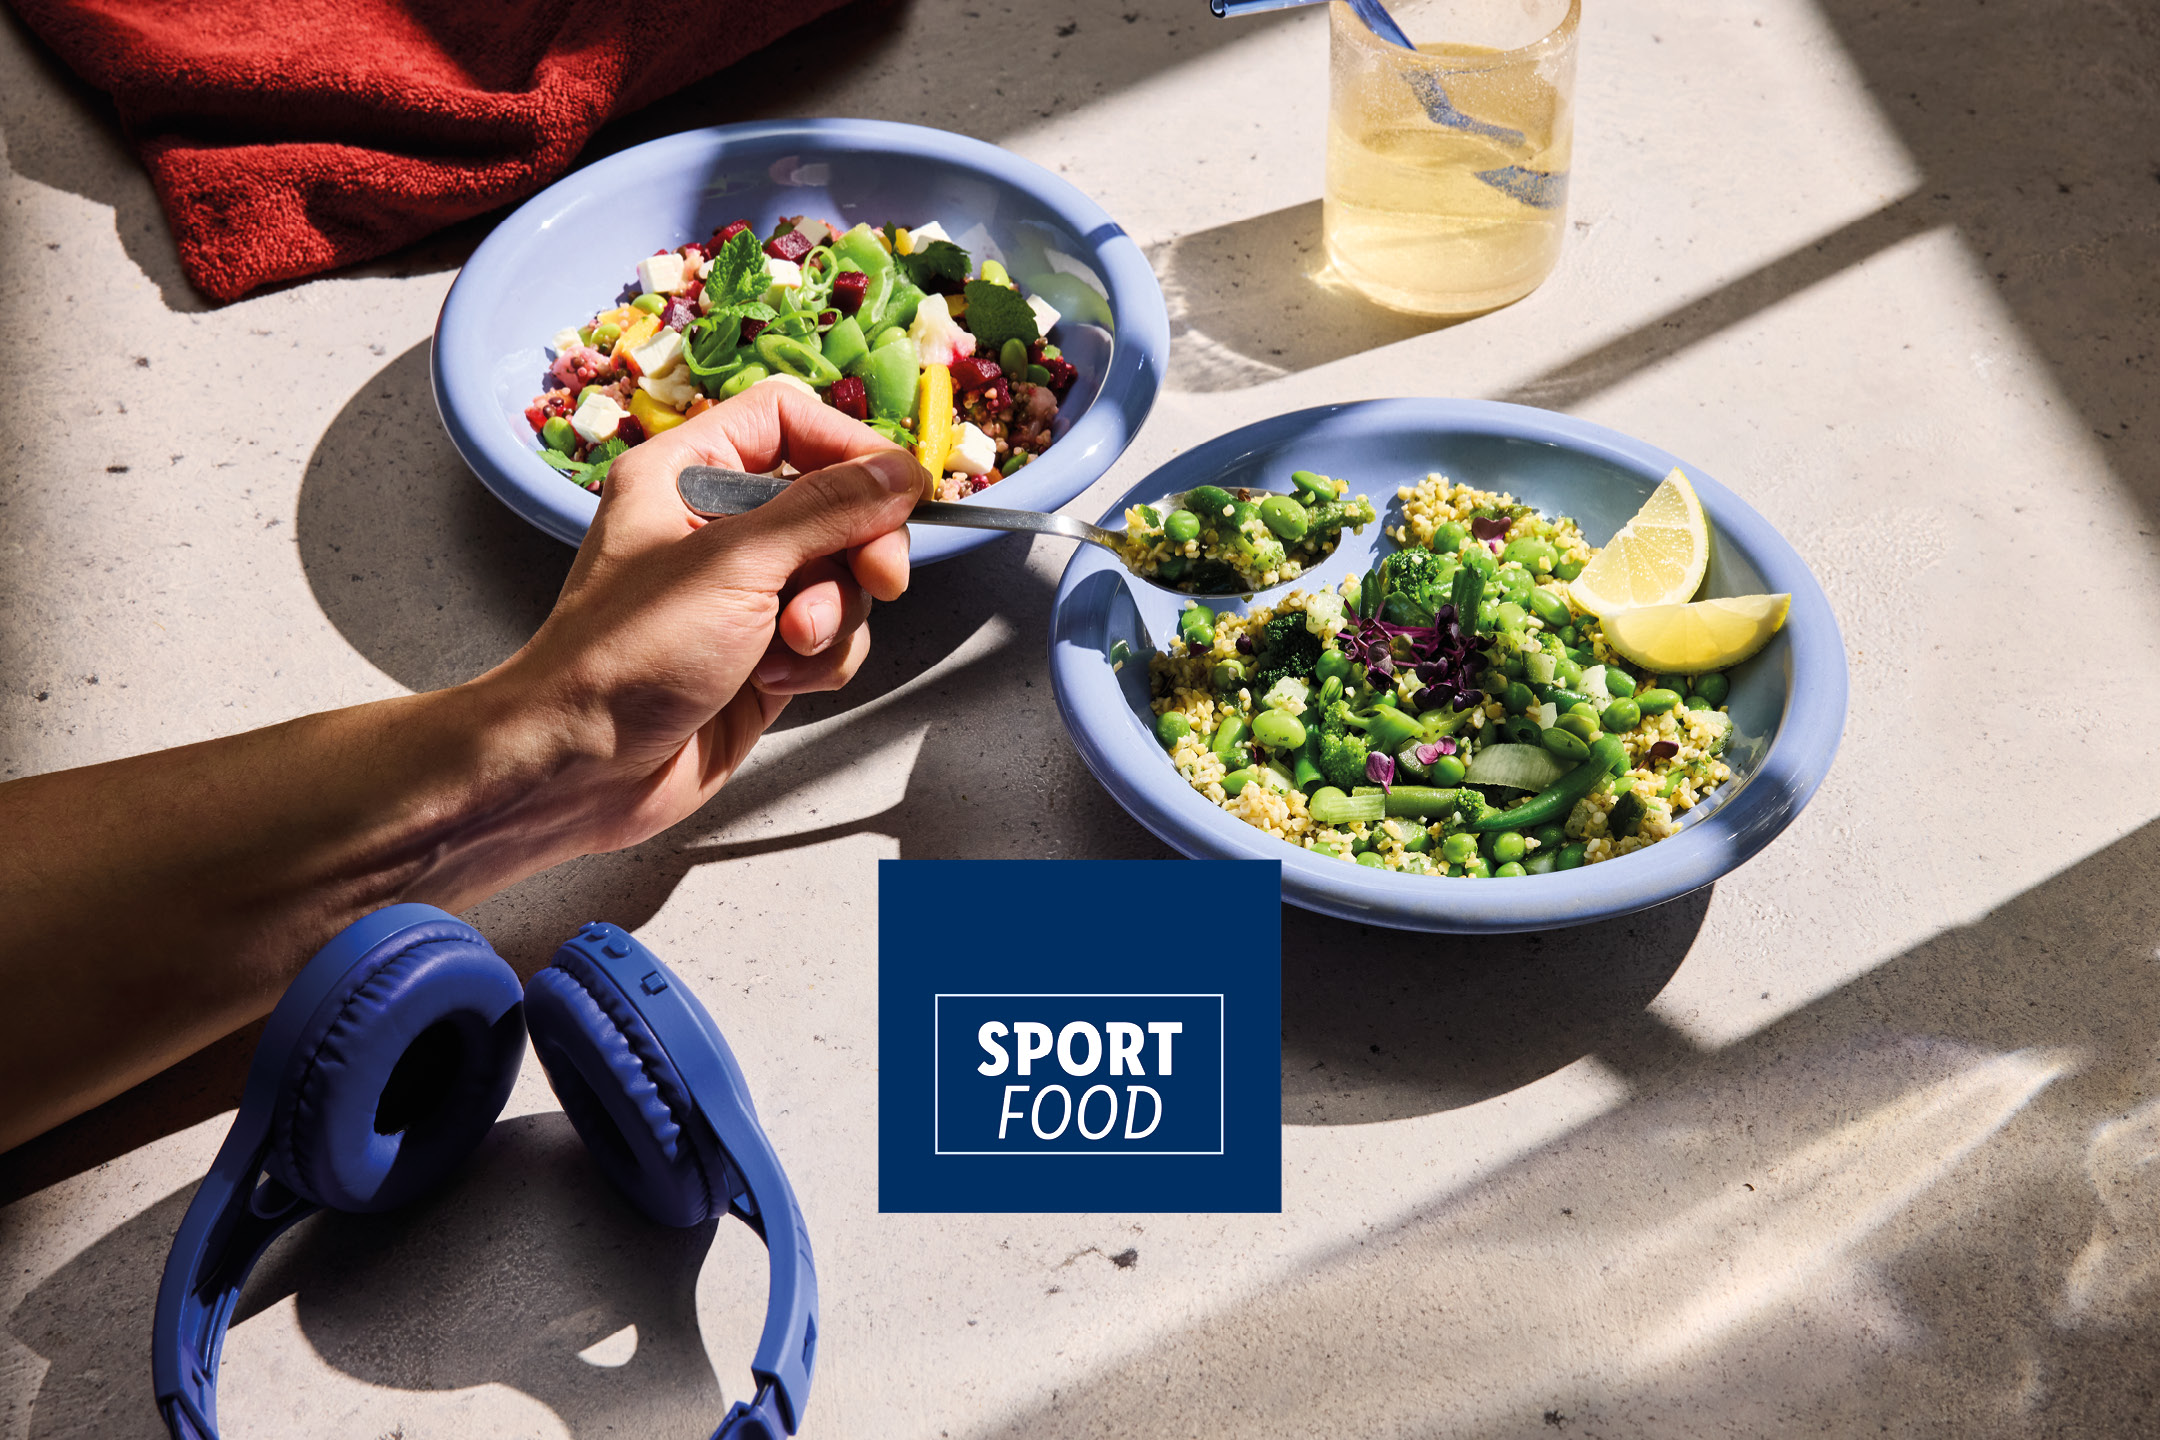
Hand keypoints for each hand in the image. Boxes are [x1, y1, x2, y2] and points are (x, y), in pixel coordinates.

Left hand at [490, 381, 926, 854]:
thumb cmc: (624, 657)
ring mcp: (745, 595)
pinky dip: (820, 663)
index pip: (790, 422)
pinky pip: (833, 639)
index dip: (850, 449)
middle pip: (834, 504)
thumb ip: (827, 511)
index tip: (897, 492)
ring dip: (833, 618)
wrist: (582, 770)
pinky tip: (774, 682)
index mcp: (687, 472)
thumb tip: (899, 473)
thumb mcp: (734, 564)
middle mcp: (718, 526)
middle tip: (875, 580)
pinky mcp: (766, 656)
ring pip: (843, 579)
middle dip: (858, 550)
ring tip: (786, 648)